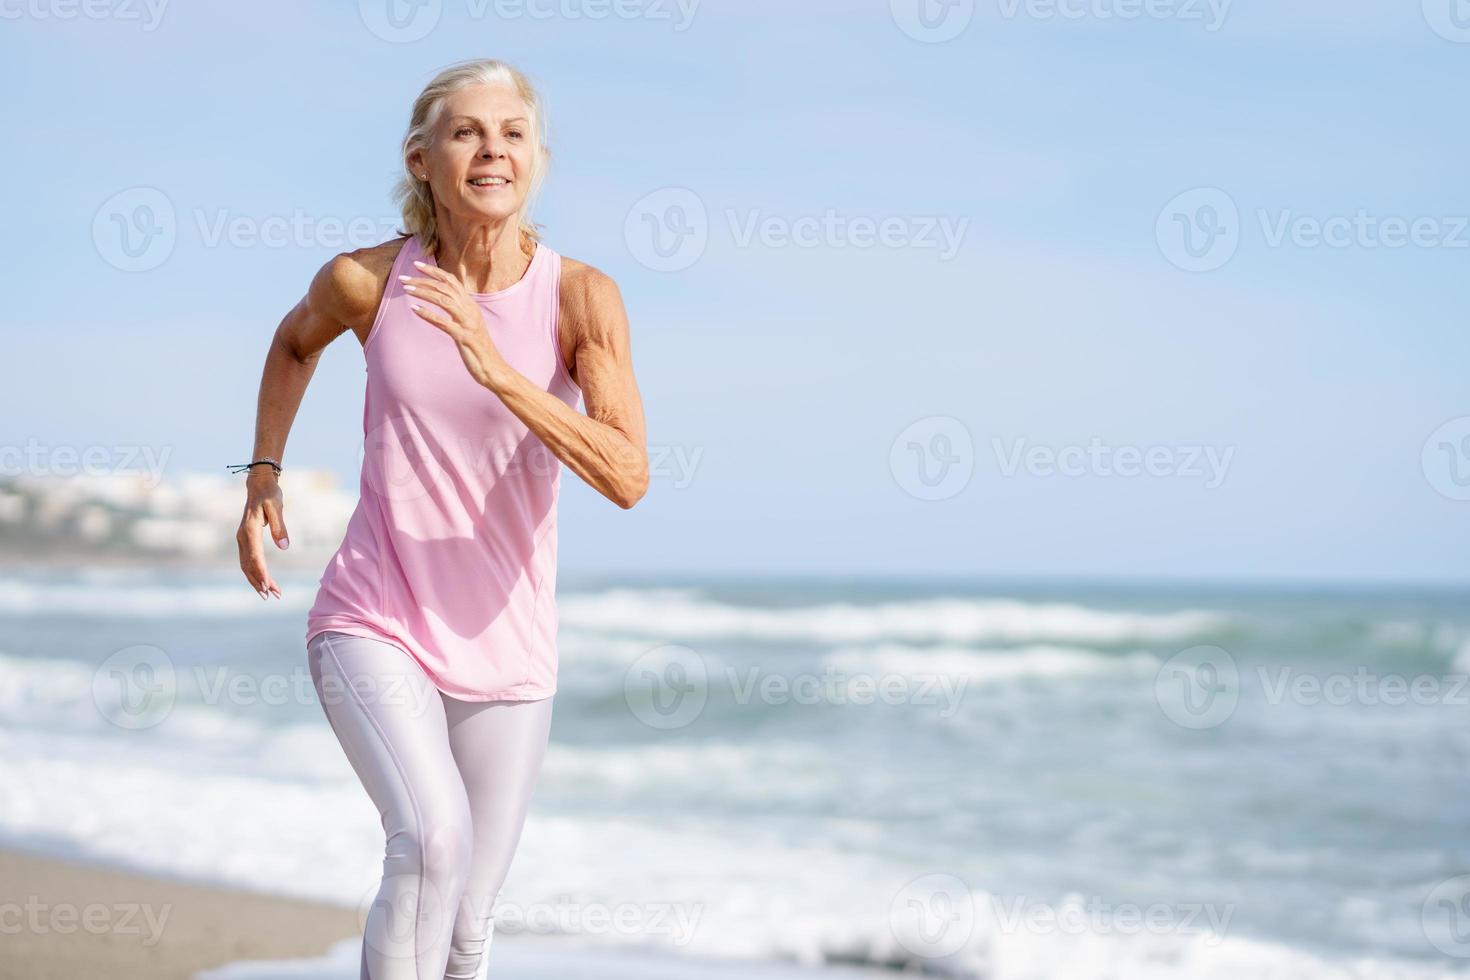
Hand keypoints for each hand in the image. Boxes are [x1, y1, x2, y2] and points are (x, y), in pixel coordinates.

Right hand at [236, 470, 286, 599]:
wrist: (258, 486)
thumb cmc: (269, 495)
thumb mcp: (277, 507)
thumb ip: (280, 526)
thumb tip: (284, 547)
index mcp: (249, 530)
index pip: (254, 555)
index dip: (260, 572)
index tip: (267, 586)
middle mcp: (242, 537)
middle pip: (248, 564)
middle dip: (260, 581)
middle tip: (273, 595)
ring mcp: (242, 539)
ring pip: (246, 565)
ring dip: (256, 580)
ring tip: (270, 594)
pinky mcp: (245, 541)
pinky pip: (248, 560)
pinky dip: (255, 573)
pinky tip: (264, 581)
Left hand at [401, 259, 511, 388]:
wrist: (493, 369)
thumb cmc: (478, 349)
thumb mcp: (469, 325)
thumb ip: (459, 312)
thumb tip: (445, 301)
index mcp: (471, 305)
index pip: (451, 280)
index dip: (434, 271)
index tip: (416, 264)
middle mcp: (470, 310)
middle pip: (445, 287)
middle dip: (422, 280)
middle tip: (403, 278)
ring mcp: (468, 323)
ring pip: (444, 300)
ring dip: (423, 293)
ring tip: (407, 289)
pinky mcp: (464, 337)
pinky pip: (444, 323)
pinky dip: (428, 315)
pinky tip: (415, 310)